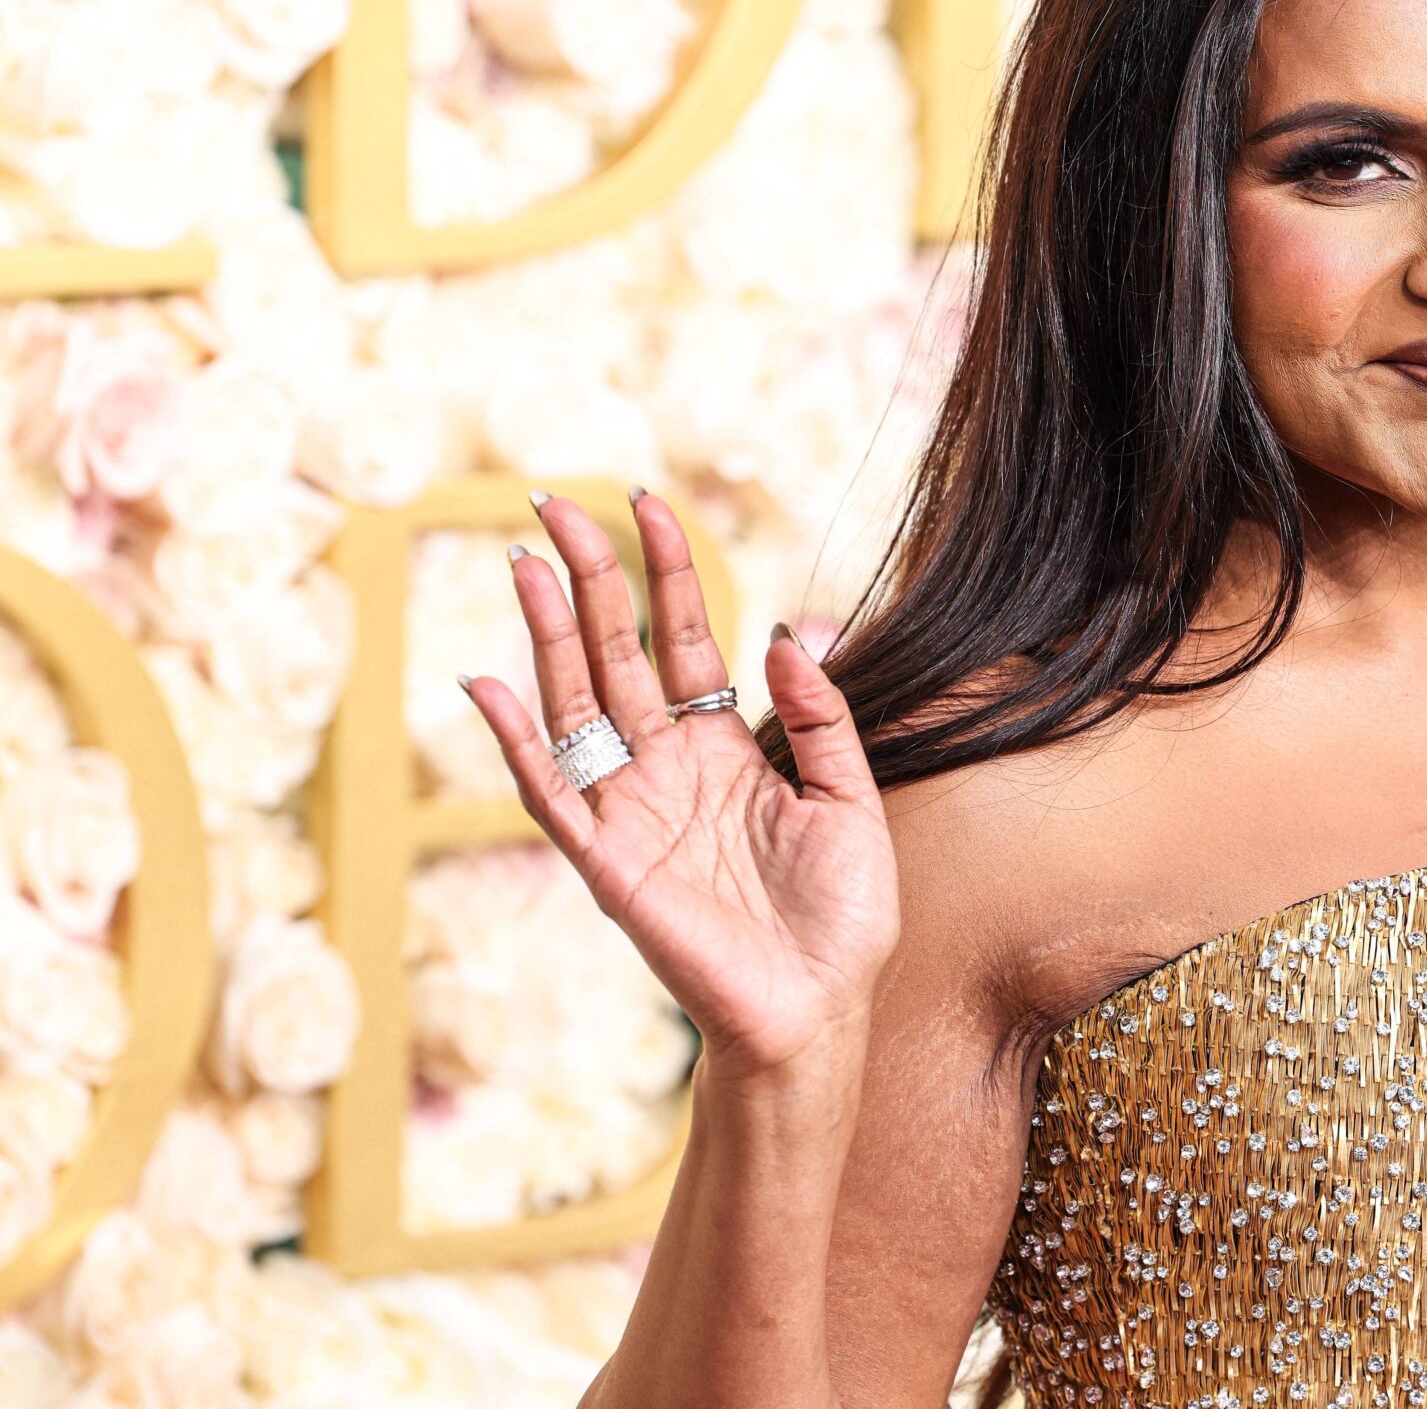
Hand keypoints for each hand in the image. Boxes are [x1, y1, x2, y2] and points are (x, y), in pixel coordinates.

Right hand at [459, 488, 897, 1080]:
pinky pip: (551, 791)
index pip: (682, 637)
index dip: (665, 571)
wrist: (821, 1009)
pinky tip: (490, 682)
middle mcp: (666, 768)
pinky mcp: (608, 863)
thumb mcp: (850, 798)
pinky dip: (517, 740)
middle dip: (587, 577)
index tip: (646, 502)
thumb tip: (786, 631)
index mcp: (723, 747)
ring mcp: (631, 810)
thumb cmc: (840, 916)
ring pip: (575, 703)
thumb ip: (819, 718)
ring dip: (546, 634)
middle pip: (614, 652)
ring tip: (524, 562)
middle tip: (554, 503)